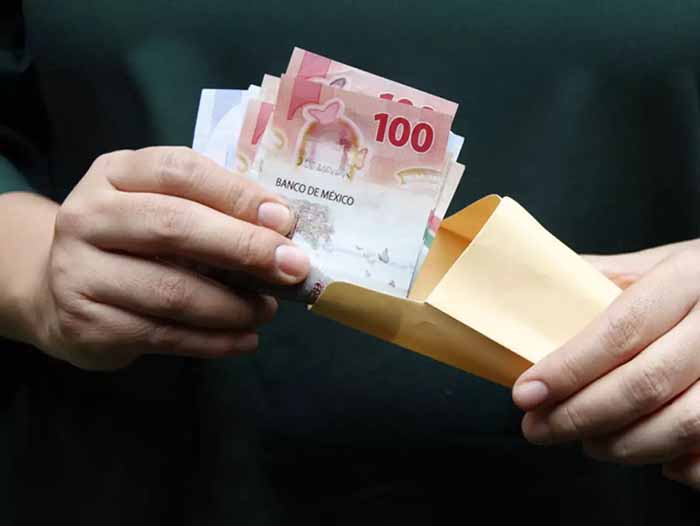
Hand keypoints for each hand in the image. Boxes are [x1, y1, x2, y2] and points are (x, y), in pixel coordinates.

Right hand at [29, 147, 308, 369]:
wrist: (62, 290)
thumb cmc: (134, 243)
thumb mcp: (165, 208)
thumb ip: (215, 211)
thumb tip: (282, 230)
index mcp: (115, 173)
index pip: (180, 172)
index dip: (237, 195)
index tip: (285, 221)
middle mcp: (87, 216)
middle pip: (173, 226)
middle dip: (244, 249)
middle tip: (293, 269)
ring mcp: (78, 271)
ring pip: (170, 291)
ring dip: (233, 306)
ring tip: (267, 311)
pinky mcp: (86, 323)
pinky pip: (162, 335)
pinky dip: (214, 341)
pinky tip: (245, 340)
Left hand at [513, 240, 699, 488]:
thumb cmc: (692, 285)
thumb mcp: (650, 266)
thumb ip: (596, 279)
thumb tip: (526, 298)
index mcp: (687, 277)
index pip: (621, 329)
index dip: (569, 368)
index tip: (527, 393)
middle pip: (647, 382)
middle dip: (581, 415)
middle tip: (539, 428)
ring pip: (685, 423)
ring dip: (625, 444)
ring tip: (589, 441)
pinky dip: (685, 466)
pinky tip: (658, 460)